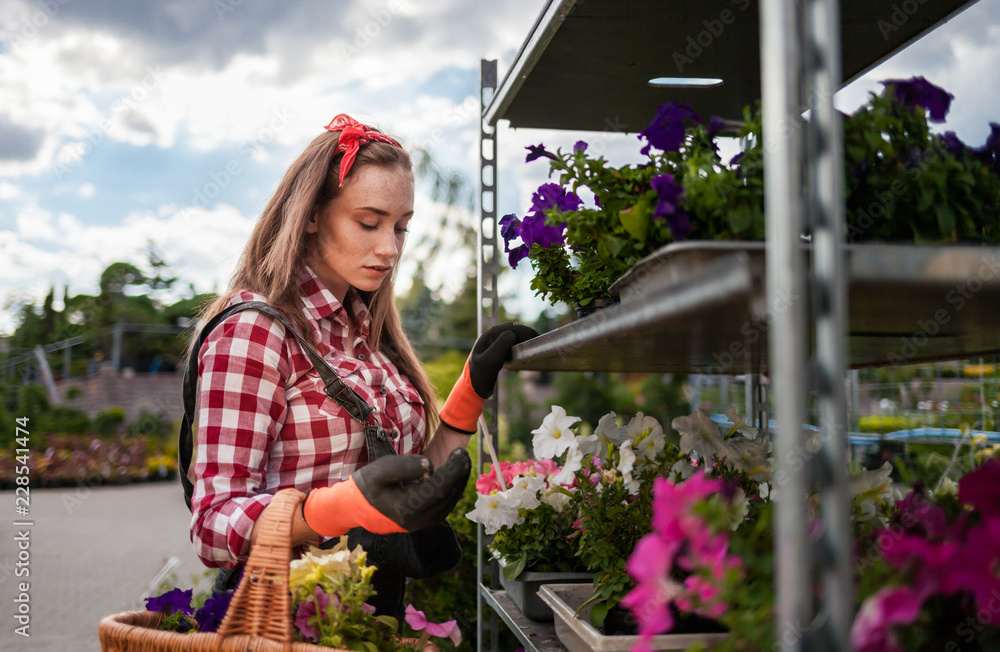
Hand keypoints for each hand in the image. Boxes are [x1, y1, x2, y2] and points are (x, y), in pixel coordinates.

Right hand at [353, 449, 470, 530]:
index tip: (461, 452)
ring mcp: (420, 524)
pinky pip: (443, 507)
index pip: (439, 487)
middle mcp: (416, 520)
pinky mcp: (422, 523)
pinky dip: (452, 492)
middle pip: (447, 496)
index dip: (454, 469)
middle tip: (465, 455)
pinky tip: (454, 478)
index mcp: (406, 506)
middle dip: (460, 474)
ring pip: (448, 504)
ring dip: (458, 483)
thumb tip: (432, 466)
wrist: (356, 507)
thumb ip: (406, 466)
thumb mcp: (381, 469)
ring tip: (463, 464)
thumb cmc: (368, 485)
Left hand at [439, 322, 537, 432]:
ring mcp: (494, 342)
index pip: (511, 328)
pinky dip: (519, 350)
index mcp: (488, 335)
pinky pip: (512, 345)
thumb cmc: (480, 376)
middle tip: (537, 346)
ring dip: (524, 343)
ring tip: (530, 353)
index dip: (525, 333)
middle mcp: (491, 335)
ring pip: (515, 337)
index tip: (536, 340)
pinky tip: (521, 362)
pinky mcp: (498, 350)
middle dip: (526, 337)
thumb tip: (512, 334)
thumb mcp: (490, 362)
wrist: (472, 389)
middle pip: (514, 330)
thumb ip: (500, 346)